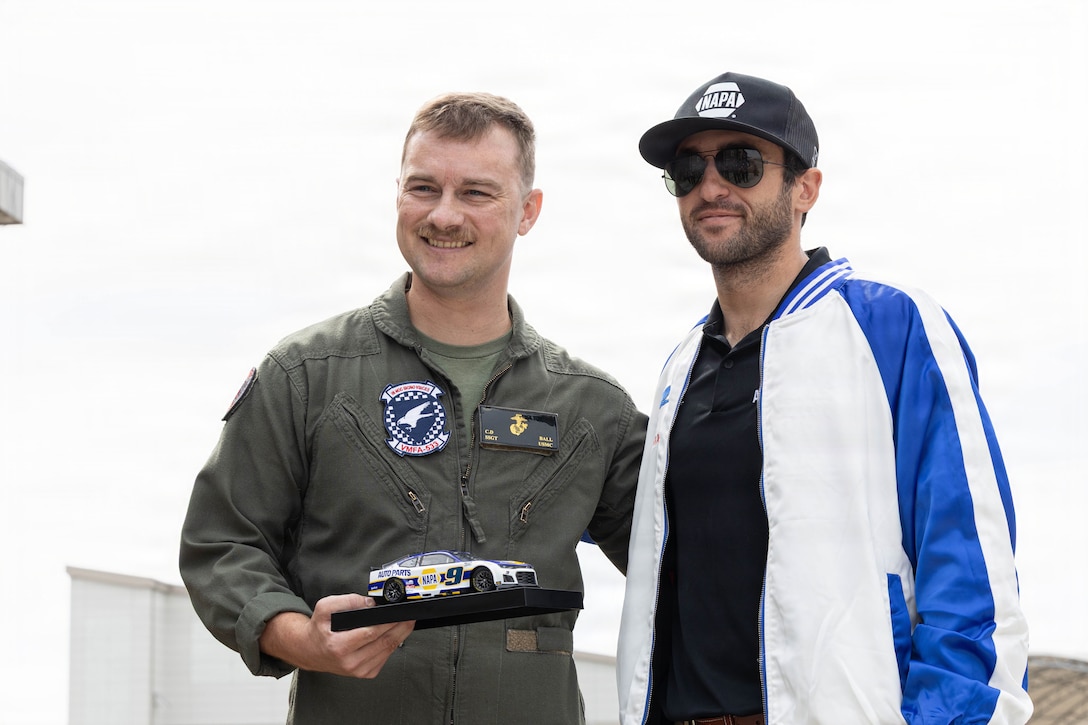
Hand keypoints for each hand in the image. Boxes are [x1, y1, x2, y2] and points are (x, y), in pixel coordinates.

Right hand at [260, 593, 414, 678]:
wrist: (311, 651)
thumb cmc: (319, 628)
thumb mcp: (325, 607)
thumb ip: (347, 601)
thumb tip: (370, 603)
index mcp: (338, 646)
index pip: (370, 633)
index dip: (388, 622)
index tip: (399, 612)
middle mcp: (349, 662)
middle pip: (383, 642)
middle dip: (400, 627)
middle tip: (410, 615)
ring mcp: (358, 671)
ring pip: (387, 651)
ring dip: (400, 636)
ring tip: (407, 622)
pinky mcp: (365, 673)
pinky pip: (385, 658)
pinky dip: (392, 645)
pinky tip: (396, 634)